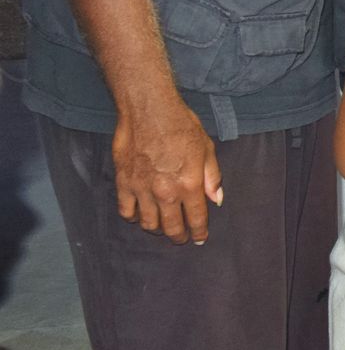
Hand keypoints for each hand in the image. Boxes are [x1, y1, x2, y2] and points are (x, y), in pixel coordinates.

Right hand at [112, 102, 223, 243]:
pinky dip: (133, 217)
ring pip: (148, 223)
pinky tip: (139, 215)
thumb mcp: (206, 149)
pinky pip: (126, 210)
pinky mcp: (123, 183)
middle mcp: (165, 192)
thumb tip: (217, 200)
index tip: (200, 239)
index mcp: (189, 184)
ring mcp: (142, 189)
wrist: (149, 110)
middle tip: (181, 238)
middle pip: (171, 226)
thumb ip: (212, 177)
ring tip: (162, 227)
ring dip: (157, 229)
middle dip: (178, 236)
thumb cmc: (181, 125)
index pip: (196, 218)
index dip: (199, 232)